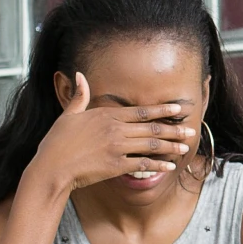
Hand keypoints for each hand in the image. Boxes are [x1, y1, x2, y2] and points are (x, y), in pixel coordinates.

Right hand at [31, 73, 195, 192]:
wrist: (52, 169)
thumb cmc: (57, 143)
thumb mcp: (68, 115)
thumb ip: (79, 96)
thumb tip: (79, 75)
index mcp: (106, 115)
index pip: (142, 111)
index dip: (163, 110)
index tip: (179, 108)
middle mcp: (115, 130)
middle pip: (152, 128)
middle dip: (174, 129)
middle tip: (191, 130)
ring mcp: (117, 148)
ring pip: (151, 145)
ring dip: (171, 146)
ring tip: (186, 147)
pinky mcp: (116, 166)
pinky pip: (143, 164)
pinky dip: (158, 165)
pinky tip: (169, 166)